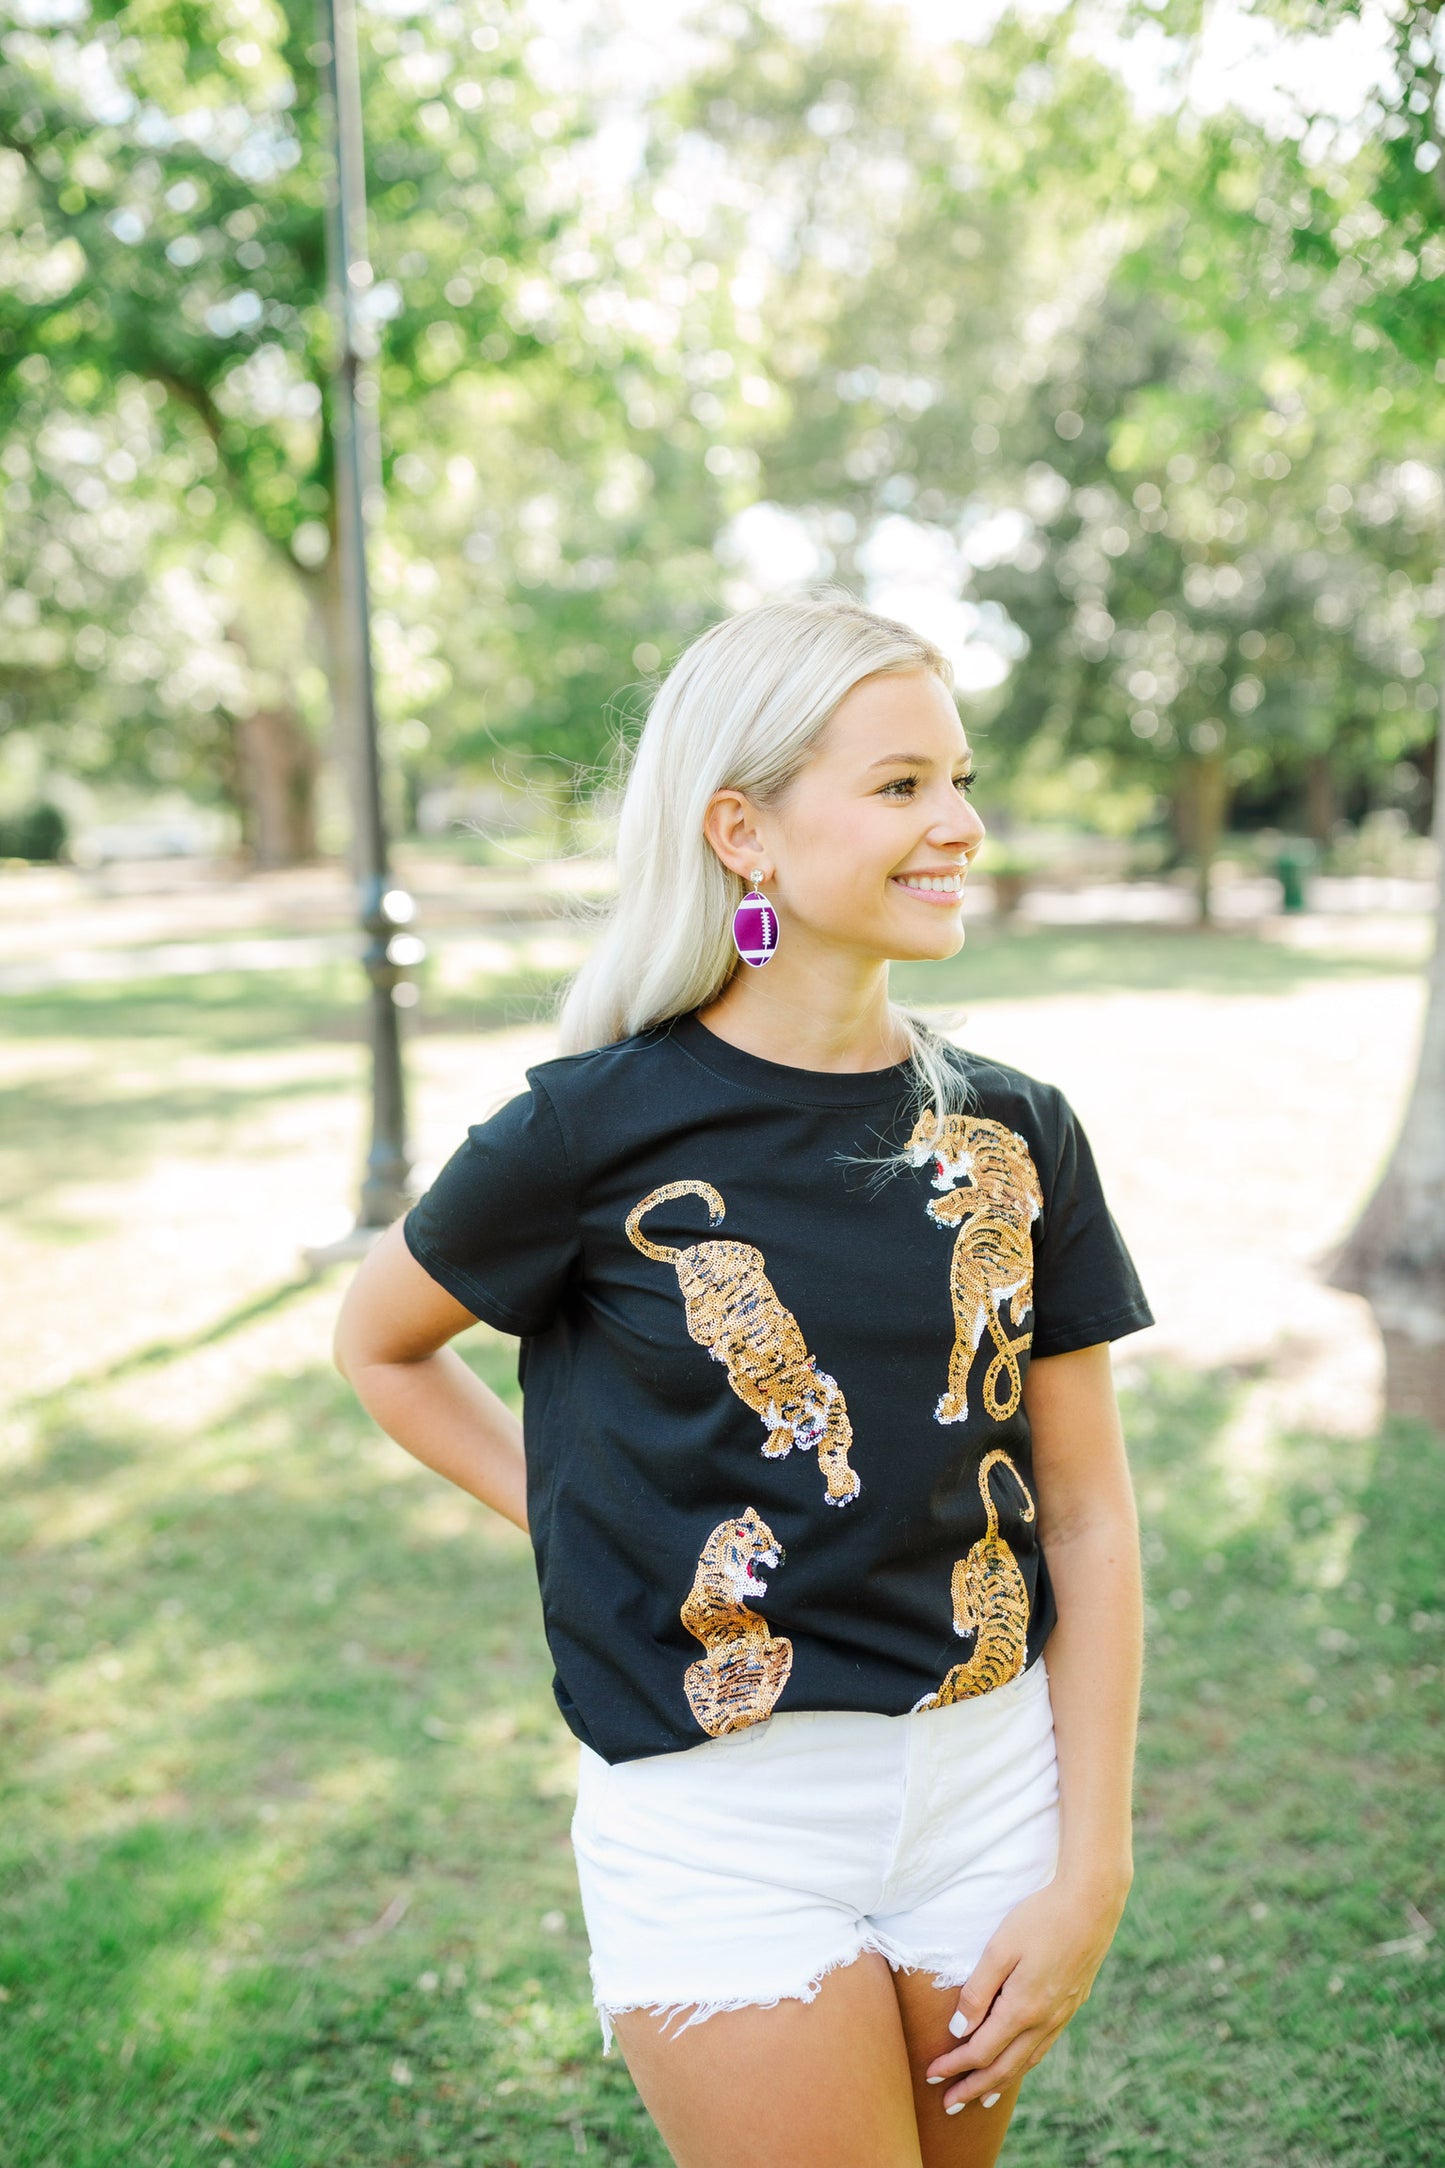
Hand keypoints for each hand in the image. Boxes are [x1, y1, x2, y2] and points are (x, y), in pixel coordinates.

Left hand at [924, 1871, 1130, 2112]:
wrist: (1091, 1904)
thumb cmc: (1040, 1919)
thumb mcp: (1000, 1949)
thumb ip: (978, 1991)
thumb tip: (959, 2031)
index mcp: (1022, 2009)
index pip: (980, 2052)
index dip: (954, 2066)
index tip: (931, 2075)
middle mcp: (1043, 2021)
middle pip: (1003, 2068)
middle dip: (973, 2088)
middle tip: (949, 2104)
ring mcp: (1061, 2016)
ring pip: (1026, 2063)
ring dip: (1000, 2084)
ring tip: (982, 2099)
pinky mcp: (1071, 2006)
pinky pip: (1043, 2048)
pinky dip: (1024, 2065)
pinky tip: (1018, 2066)